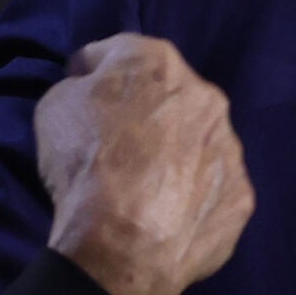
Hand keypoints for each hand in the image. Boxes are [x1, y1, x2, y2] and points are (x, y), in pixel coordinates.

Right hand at [34, 34, 253, 294]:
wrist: (122, 240)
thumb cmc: (85, 162)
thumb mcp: (54, 107)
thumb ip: (80, 86)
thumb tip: (90, 86)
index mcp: (157, 63)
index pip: (118, 54)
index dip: (93, 73)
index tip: (81, 91)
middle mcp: (205, 96)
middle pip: (170, 97)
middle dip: (146, 112)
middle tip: (118, 145)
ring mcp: (231, 147)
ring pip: (200, 142)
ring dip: (178, 155)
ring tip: (147, 188)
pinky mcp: (241, 195)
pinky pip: (213, 189)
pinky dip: (194, 199)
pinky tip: (168, 217)